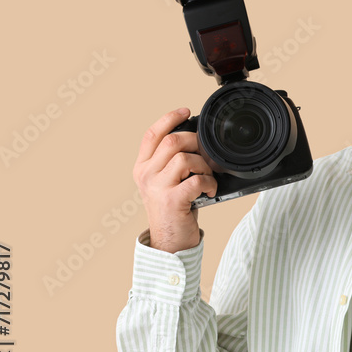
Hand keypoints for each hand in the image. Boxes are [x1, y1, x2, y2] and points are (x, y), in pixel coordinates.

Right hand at [132, 108, 217, 252]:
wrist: (170, 241)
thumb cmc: (174, 208)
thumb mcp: (165, 181)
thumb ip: (171, 161)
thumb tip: (196, 138)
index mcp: (142, 167)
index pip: (151, 134)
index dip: (169, 118)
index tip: (185, 111)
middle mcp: (146, 175)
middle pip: (172, 142)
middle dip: (196, 143)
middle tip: (206, 155)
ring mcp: (157, 188)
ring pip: (185, 158)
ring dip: (204, 165)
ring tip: (207, 176)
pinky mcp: (172, 200)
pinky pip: (196, 180)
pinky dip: (209, 182)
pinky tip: (209, 190)